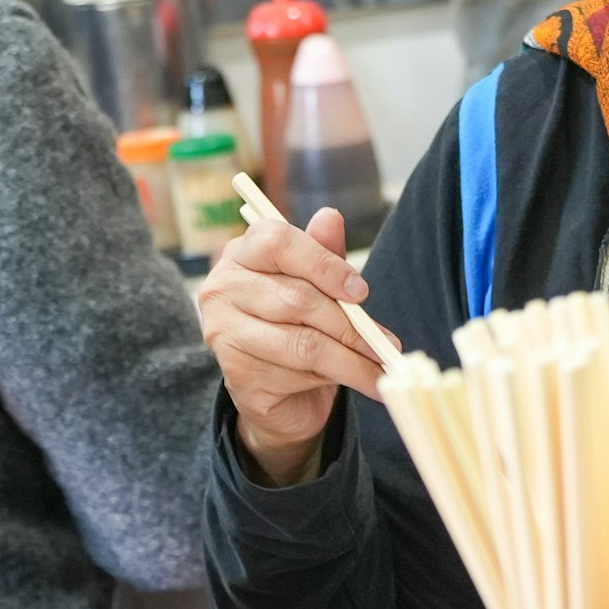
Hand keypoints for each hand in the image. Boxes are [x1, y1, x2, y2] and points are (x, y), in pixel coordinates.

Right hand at [200, 206, 386, 485]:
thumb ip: (324, 254)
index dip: (325, 265)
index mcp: (242, 253)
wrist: (277, 391)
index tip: (361, 292)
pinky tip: (358, 382)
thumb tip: (330, 216)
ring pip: (303, 342)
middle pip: (297, 298)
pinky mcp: (237, 375)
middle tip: (385, 343)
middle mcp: (222, 289)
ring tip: (381, 368)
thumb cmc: (297, 326)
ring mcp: (224, 333)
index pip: (278, 242)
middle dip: (350, 325)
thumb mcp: (316, 285)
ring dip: (351, 359)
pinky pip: (298, 374)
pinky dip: (336, 379)